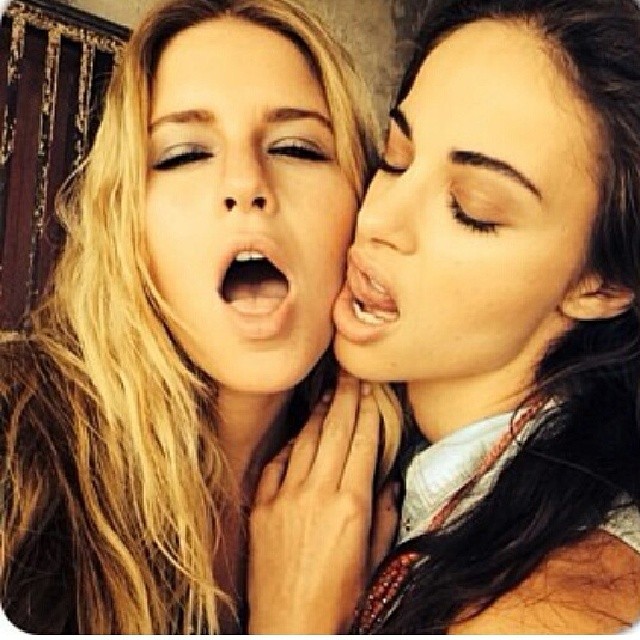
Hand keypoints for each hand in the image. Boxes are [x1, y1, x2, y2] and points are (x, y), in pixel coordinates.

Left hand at [247, 373, 387, 633]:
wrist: (291, 627)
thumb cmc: (340, 601)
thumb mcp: (374, 561)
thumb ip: (383, 516)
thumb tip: (387, 483)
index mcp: (352, 506)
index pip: (364, 443)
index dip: (368, 411)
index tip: (371, 387)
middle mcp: (319, 494)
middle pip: (337, 432)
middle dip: (346, 398)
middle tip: (350, 373)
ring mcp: (287, 498)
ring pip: (307, 442)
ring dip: (320, 414)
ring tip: (329, 392)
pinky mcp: (263, 508)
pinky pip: (278, 464)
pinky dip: (291, 445)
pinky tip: (300, 432)